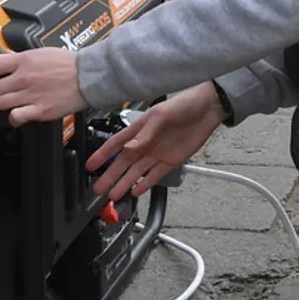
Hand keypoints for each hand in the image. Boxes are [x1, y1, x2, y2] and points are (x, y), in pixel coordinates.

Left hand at [0, 47, 87, 125]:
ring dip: (5, 104)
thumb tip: (7, 58)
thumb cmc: (69, 64)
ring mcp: (30, 95)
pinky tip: (21, 113)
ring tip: (15, 101)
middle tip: (2, 91)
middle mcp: (24, 78)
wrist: (89, 76)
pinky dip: (15, 117)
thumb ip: (21, 57)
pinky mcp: (39, 110)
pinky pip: (15, 117)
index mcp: (23, 60)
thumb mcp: (42, 52)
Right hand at [87, 83, 227, 199]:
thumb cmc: (184, 104)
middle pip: (123, 163)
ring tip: (114, 195)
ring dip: (125, 183)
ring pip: (137, 172)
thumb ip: (145, 134)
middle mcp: (146, 143)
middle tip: (98, 188)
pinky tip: (136, 191)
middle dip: (110, 176)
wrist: (208, 108)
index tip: (90, 166)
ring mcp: (158, 153)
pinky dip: (146, 184)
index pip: (115, 144)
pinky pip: (155, 175)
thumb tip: (129, 148)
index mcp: (139, 129)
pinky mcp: (171, 160)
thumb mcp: (161, 116)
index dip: (102, 155)